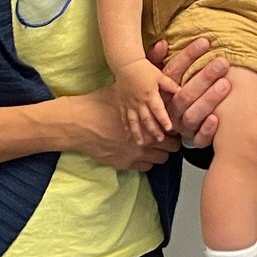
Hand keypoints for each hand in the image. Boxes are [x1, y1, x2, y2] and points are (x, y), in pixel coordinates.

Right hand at [50, 90, 174, 172]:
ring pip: (161, 159)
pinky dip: (148, 161)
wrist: (80, 123)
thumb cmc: (100, 104)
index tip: (174, 126)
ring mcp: (136, 154)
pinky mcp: (126, 164)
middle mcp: (146, 140)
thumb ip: (141, 96)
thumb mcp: (124, 93)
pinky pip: (146, 167)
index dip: (176, 128)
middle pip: (172, 147)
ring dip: (161, 152)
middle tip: (168, 136)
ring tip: (157, 145)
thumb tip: (157, 88)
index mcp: (148, 121)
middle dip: (172, 141)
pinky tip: (144, 153)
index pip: (174, 130)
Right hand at [116, 58, 178, 144]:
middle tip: (160, 139)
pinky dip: (127, 125)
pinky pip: (124, 117)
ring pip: (134, 122)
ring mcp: (130, 104)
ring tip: (141, 143)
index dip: (163, 119)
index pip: (158, 110)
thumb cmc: (144, 69)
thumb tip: (182, 92)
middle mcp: (140, 102)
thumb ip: (170, 85)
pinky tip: (128, 133)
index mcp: (150, 95)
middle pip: (147, 119)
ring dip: (138, 133)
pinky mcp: (123, 103)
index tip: (169, 128)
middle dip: (153, 130)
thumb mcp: (159, 75)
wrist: (125, 64)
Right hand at [151, 38, 230, 147]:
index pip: (174, 71)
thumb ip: (159, 59)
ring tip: (225, 84)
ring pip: (192, 115)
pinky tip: (217, 118)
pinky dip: (207, 129)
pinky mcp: (191, 140)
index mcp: (162, 91)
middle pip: (185, 94)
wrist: (161, 127)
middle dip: (204, 77)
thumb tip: (162, 43)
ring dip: (208, 99)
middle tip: (222, 62)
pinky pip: (198, 138)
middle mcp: (170, 109)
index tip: (205, 42)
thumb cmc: (169, 94)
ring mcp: (180, 126)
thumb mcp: (160, 76)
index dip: (188, 55)